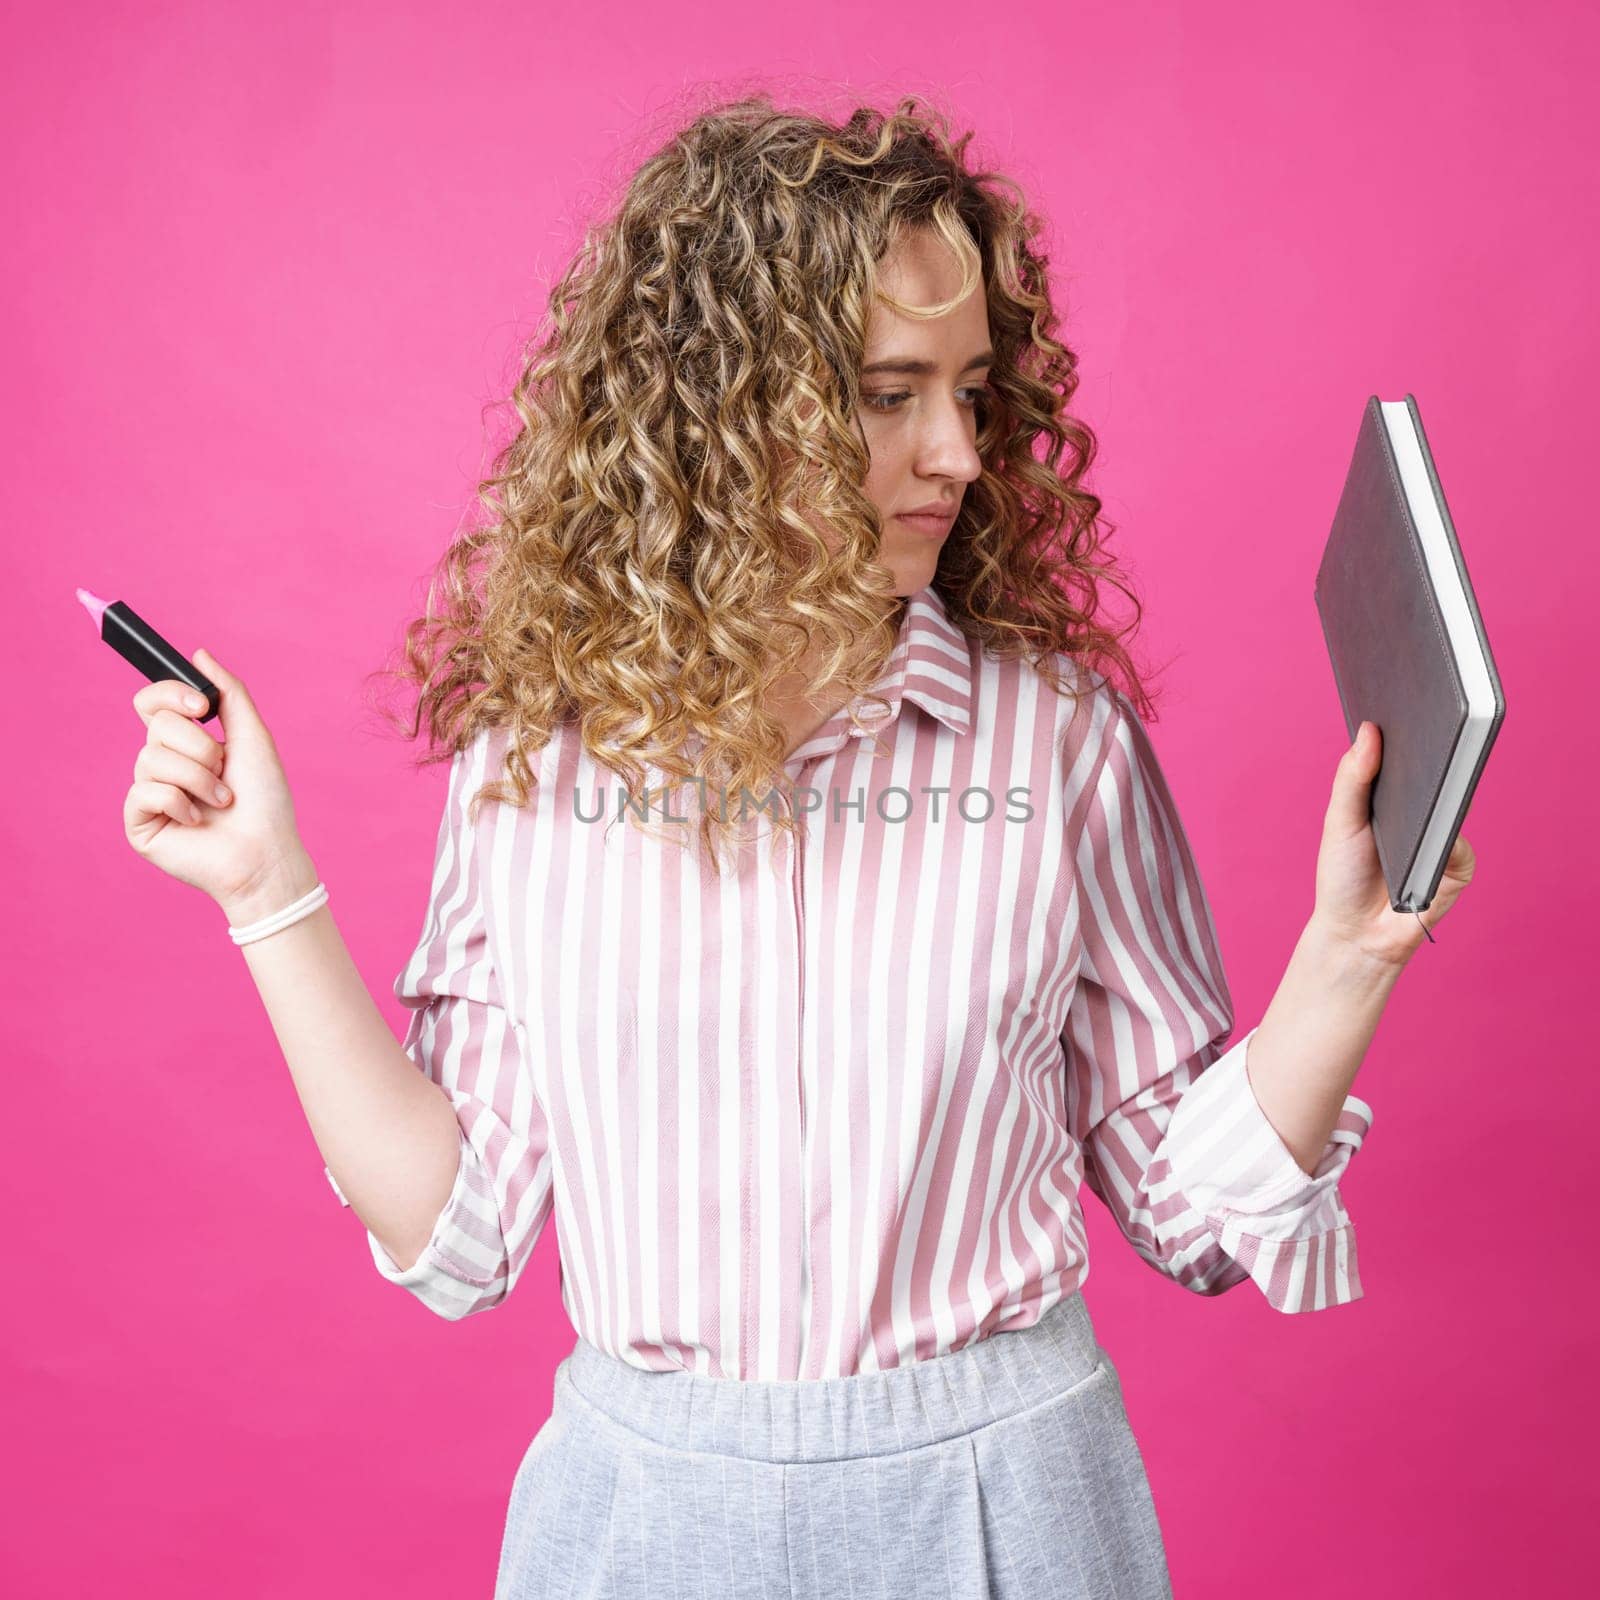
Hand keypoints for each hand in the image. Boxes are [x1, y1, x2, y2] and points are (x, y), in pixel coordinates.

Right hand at [123, 647, 312, 916]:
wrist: (267, 852)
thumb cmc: (266, 800)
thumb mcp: (252, 737)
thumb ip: (229, 693)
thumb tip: (198, 654)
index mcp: (186, 743)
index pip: (153, 702)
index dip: (170, 693)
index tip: (202, 707)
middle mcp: (163, 765)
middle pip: (157, 725)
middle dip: (201, 747)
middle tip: (224, 772)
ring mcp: (148, 794)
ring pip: (151, 758)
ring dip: (199, 779)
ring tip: (221, 802)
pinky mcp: (139, 823)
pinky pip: (144, 792)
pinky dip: (181, 803)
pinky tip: (198, 822)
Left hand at [1311, 720, 1476, 968]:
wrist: (1356, 932)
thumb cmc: (1344, 874)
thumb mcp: (1340, 821)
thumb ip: (1353, 778)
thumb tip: (1370, 730)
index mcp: (1394, 796)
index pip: (1408, 756)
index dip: (1408, 728)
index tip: (1404, 698)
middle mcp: (1424, 812)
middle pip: (1437, 774)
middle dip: (1434, 748)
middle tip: (1427, 720)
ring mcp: (1443, 837)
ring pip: (1452, 805)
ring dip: (1442, 791)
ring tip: (1433, 765)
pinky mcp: (1458, 865)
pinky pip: (1458, 844)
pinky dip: (1442, 843)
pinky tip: (1425, 845)